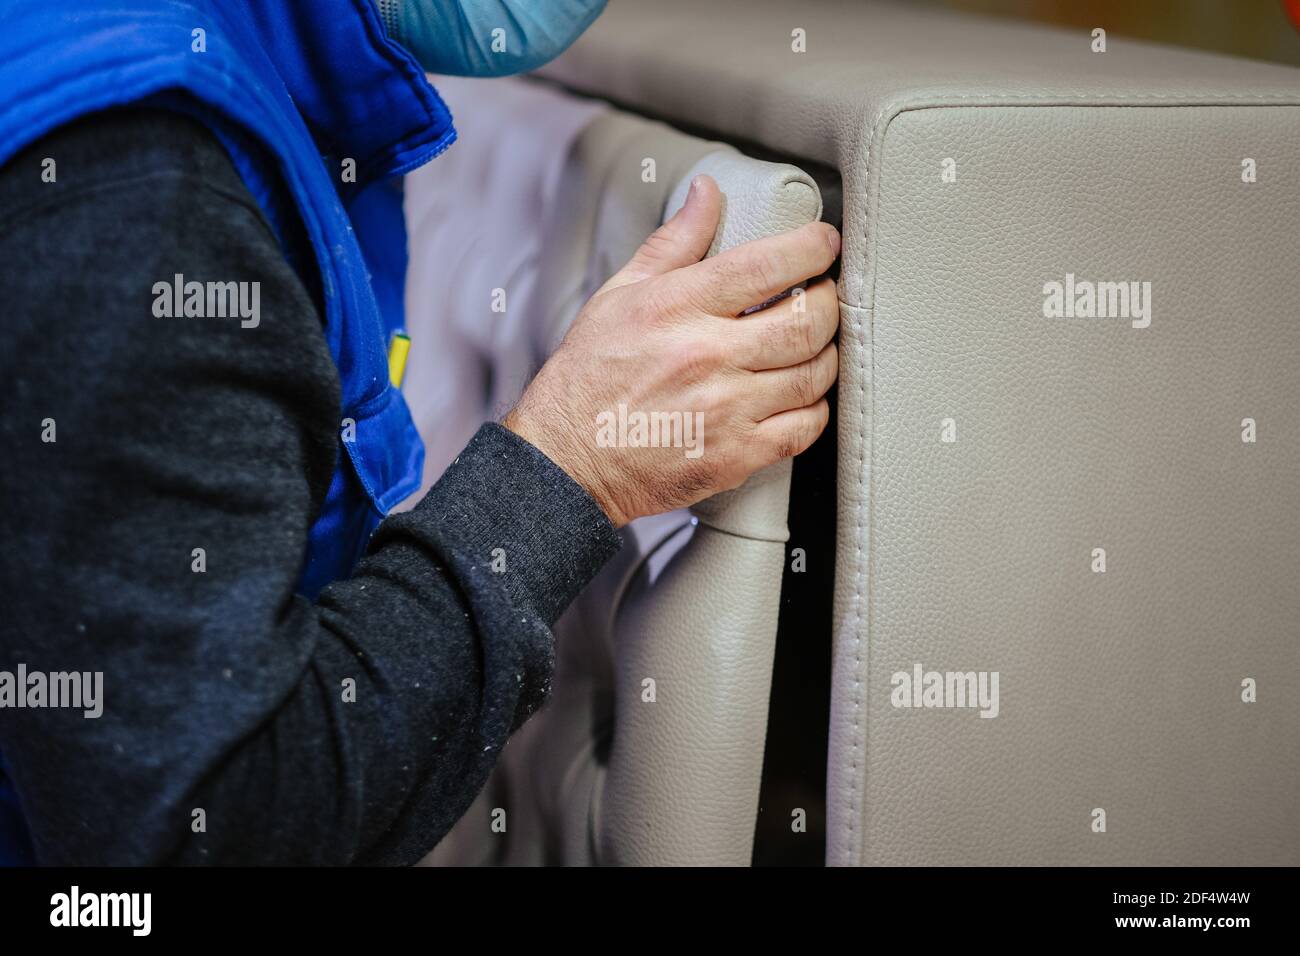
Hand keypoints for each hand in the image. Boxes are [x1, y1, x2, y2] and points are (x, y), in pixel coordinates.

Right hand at [505, 174, 839, 527]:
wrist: (566, 461)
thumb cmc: (587, 380)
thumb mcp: (619, 295)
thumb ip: (674, 243)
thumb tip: (708, 194)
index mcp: (678, 309)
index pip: (768, 265)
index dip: (812, 247)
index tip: (824, 243)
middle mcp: (707, 357)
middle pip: (808, 320)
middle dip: (830, 300)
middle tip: (824, 294)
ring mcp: (727, 410)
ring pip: (815, 374)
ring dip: (826, 354)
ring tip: (813, 344)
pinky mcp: (736, 457)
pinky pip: (804, 428)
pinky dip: (814, 408)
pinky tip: (800, 395)